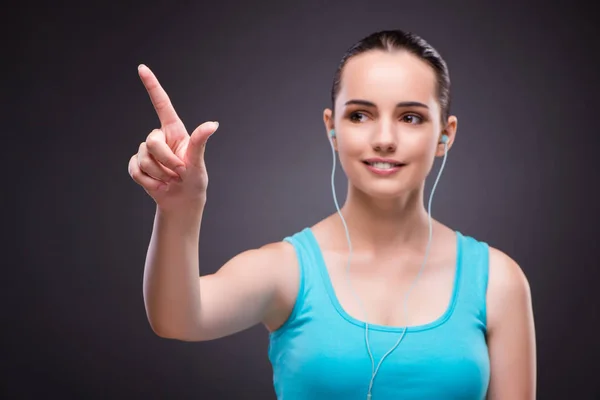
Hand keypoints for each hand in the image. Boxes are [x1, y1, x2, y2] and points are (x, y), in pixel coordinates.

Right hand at [128, 64, 218, 210]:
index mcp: (175, 131)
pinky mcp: (137, 165)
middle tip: (178, 172)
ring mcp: (147, 151)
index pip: (162, 104)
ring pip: (143, 157)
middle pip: (151, 141)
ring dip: (158, 174)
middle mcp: (160, 138)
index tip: (142, 68)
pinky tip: (158, 185)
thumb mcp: (198, 162)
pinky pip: (135, 170)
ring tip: (170, 179)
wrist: (182, 201)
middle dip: (166, 161)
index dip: (152, 86)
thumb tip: (213, 124)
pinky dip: (148, 182)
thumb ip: (200, 142)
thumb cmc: (194, 180)